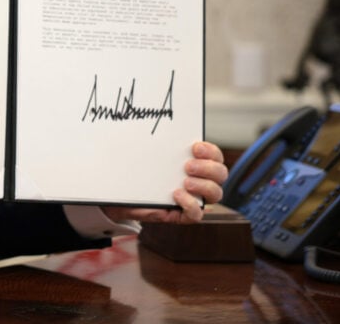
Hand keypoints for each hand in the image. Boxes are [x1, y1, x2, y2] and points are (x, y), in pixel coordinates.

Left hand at [102, 141, 227, 224]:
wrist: (118, 194)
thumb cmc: (134, 171)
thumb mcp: (142, 154)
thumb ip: (151, 142)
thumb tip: (147, 126)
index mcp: (194, 163)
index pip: (215, 156)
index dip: (211, 151)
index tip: (195, 147)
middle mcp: (198, 181)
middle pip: (221, 174)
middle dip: (209, 168)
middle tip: (188, 166)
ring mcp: (192, 198)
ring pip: (215, 194)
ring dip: (204, 186)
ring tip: (185, 182)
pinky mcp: (181, 214)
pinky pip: (196, 214)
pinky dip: (190, 204)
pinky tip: (176, 195)